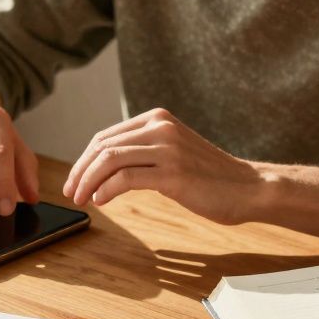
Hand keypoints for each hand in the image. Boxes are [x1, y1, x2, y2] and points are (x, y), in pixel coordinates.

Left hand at [63, 108, 263, 223]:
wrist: (248, 188)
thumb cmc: (210, 176)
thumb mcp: (173, 151)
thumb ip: (144, 150)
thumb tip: (105, 166)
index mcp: (158, 118)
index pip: (106, 136)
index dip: (83, 159)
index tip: (74, 179)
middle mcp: (161, 127)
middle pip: (102, 146)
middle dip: (79, 171)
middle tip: (70, 191)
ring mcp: (168, 148)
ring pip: (110, 160)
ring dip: (88, 181)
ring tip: (80, 199)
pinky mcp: (173, 173)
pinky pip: (126, 178)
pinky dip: (106, 190)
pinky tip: (100, 200)